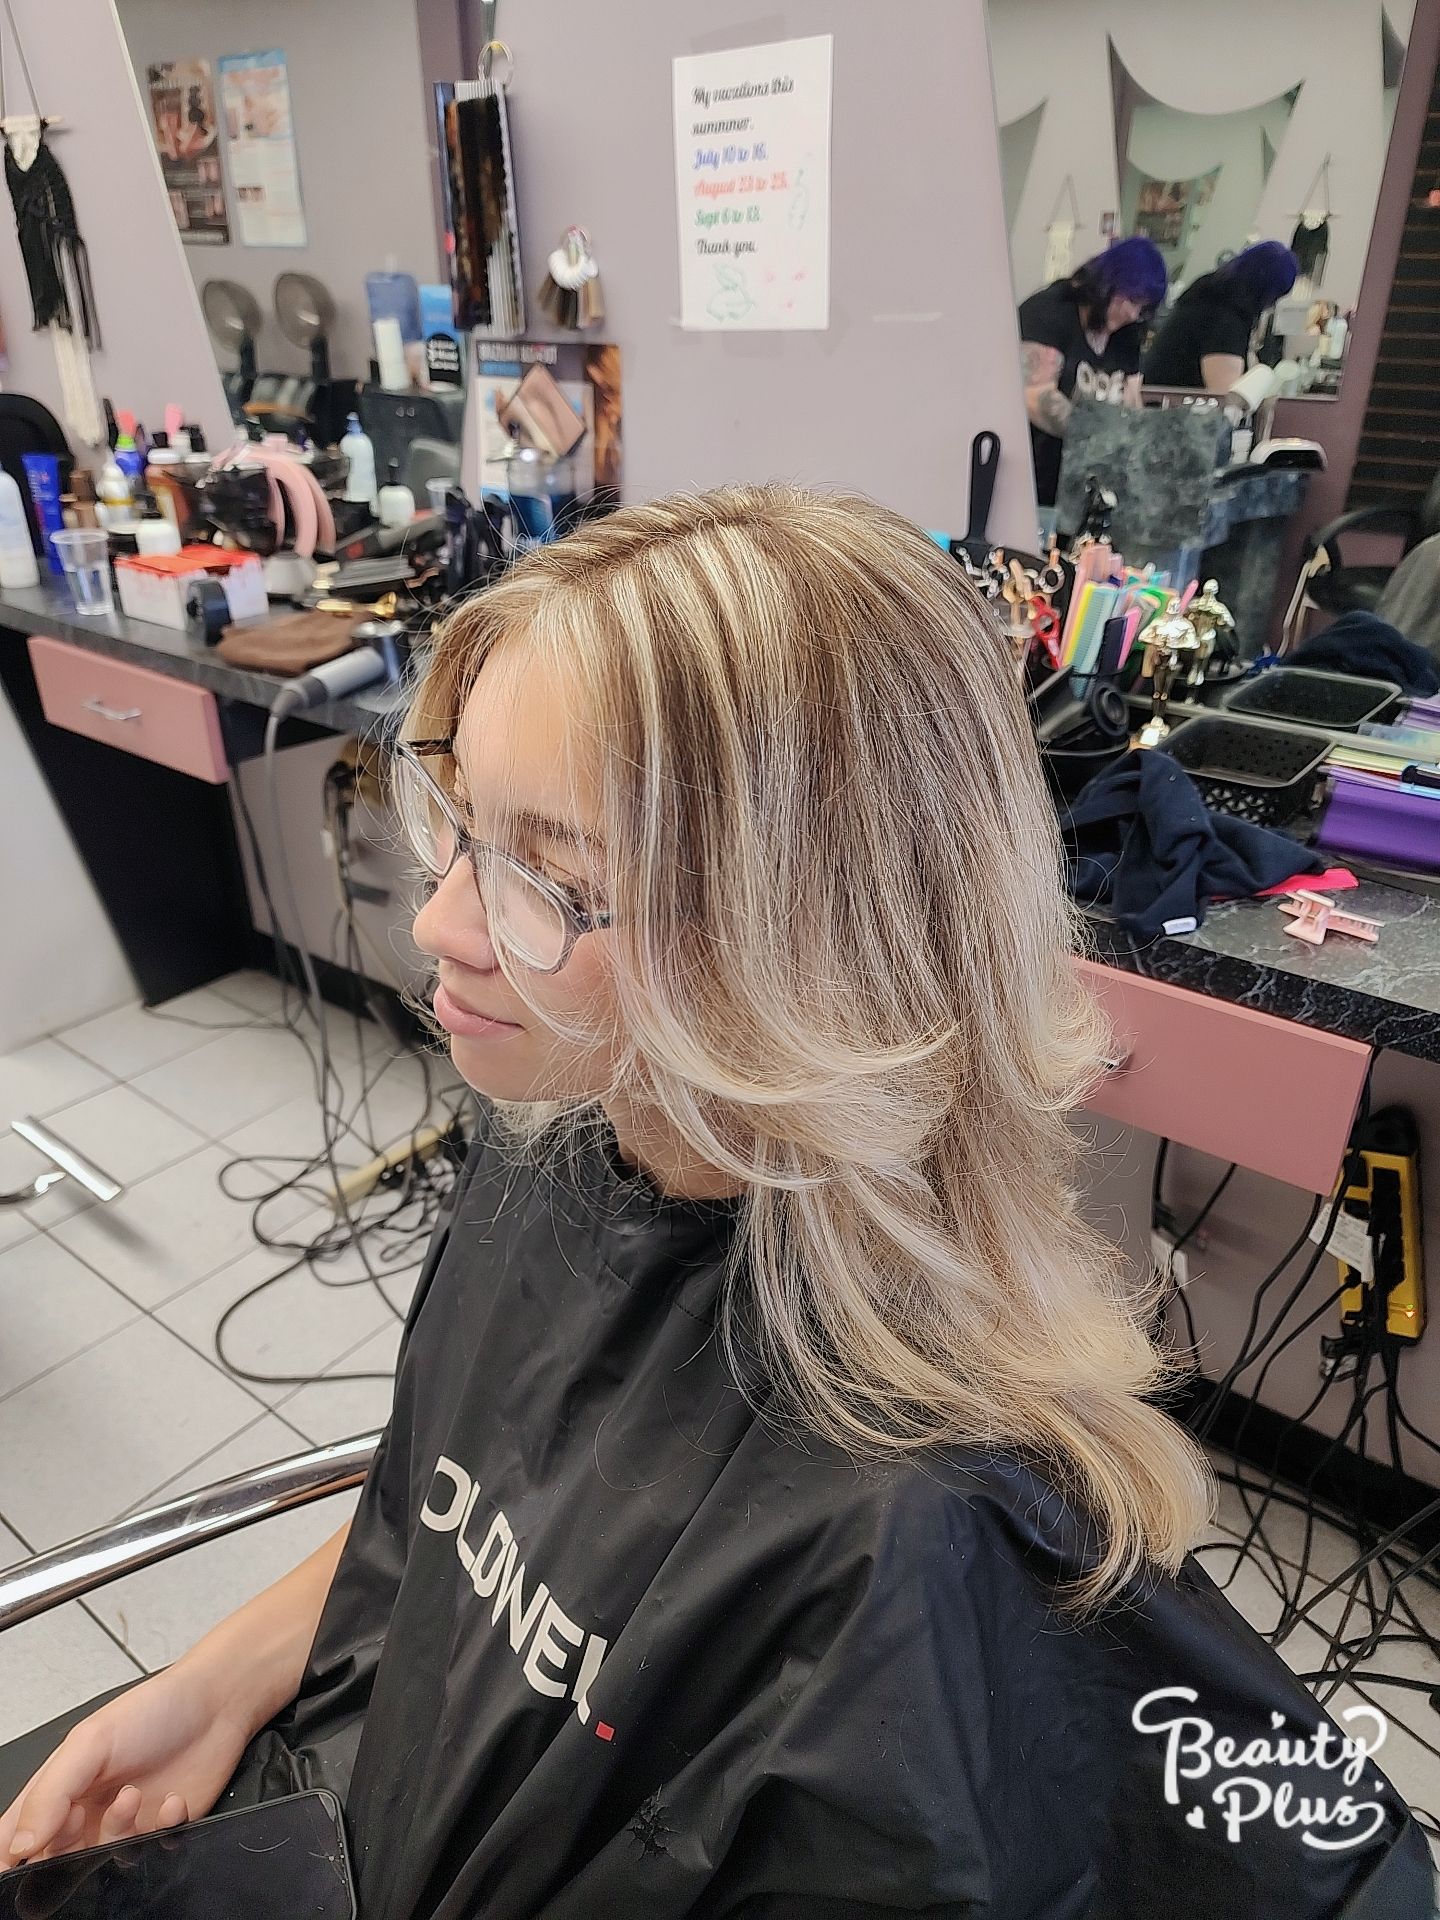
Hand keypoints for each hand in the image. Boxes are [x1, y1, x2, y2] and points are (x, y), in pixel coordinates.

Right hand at [0, 1660, 250, 1863]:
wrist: (217, 1703)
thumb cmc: (153, 1709)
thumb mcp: (90, 1742)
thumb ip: (50, 1794)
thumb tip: (18, 1847)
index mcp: (58, 1790)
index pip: (16, 1841)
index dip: (16, 1857)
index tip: (32, 1852)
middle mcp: (87, 1813)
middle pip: (57, 1862)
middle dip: (68, 1850)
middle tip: (83, 1816)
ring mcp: (125, 1826)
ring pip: (104, 1862)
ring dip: (118, 1834)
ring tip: (132, 1795)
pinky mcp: (161, 1833)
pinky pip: (152, 1857)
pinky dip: (162, 1834)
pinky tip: (172, 1802)